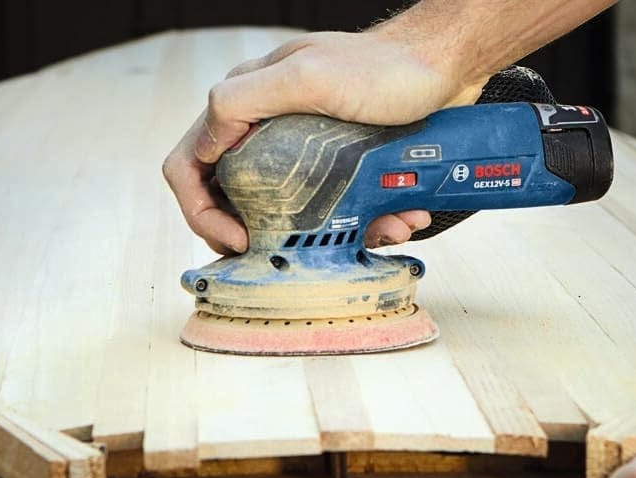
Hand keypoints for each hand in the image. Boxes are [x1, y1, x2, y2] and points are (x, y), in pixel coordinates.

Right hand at [162, 29, 486, 253]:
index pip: (191, 164)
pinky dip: (358, 222)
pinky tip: (392, 219)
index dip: (202, 211)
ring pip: (286, 210)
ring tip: (367, 234)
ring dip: (321, 234)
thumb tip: (206, 143)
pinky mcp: (335, 164)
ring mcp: (300, 149)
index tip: (238, 238)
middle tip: (284, 254)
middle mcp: (264, 127)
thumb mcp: (308, 76)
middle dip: (258, 233)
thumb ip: (244, 100)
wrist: (444, 65)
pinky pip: (331, 206)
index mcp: (245, 103)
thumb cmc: (383, 65)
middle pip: (231, 198)